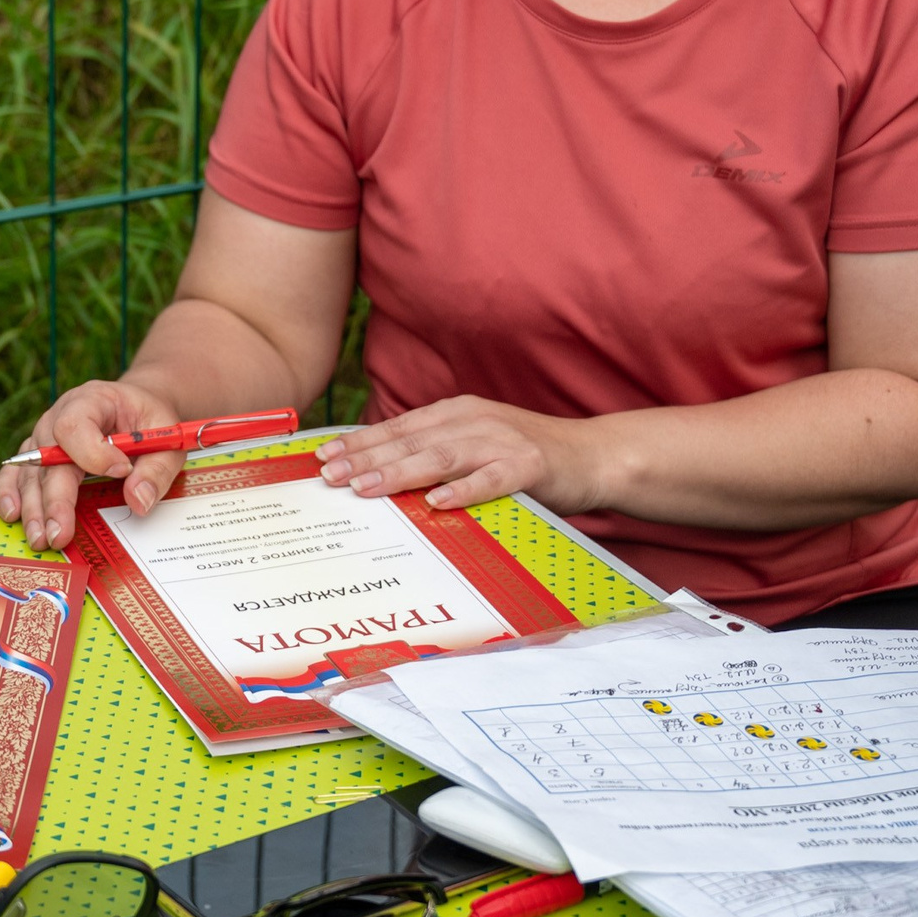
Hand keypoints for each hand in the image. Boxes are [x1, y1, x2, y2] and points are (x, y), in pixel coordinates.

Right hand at [0, 380, 184, 550]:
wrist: (135, 407)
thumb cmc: (147, 420)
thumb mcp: (166, 437)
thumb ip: (156, 469)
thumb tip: (138, 501)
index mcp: (92, 400)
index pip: (76, 424)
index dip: (93, 452)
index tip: (120, 472)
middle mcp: (59, 415)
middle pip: (47, 457)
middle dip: (54, 499)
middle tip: (60, 534)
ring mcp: (44, 436)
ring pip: (30, 471)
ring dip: (33, 507)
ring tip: (40, 538)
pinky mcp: (38, 455)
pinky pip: (17, 473)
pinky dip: (10, 494)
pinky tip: (12, 515)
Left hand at [315, 396, 590, 510]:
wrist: (594, 456)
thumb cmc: (525, 458)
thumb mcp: (474, 447)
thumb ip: (435, 454)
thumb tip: (378, 472)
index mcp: (456, 414)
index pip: (398, 428)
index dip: (360, 442)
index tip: (323, 457)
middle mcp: (473, 421)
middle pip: (410, 441)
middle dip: (366, 458)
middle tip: (330, 475)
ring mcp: (502, 441)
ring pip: (442, 457)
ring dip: (400, 472)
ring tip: (365, 487)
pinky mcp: (530, 466)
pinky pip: (492, 480)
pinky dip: (465, 490)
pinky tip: (438, 502)